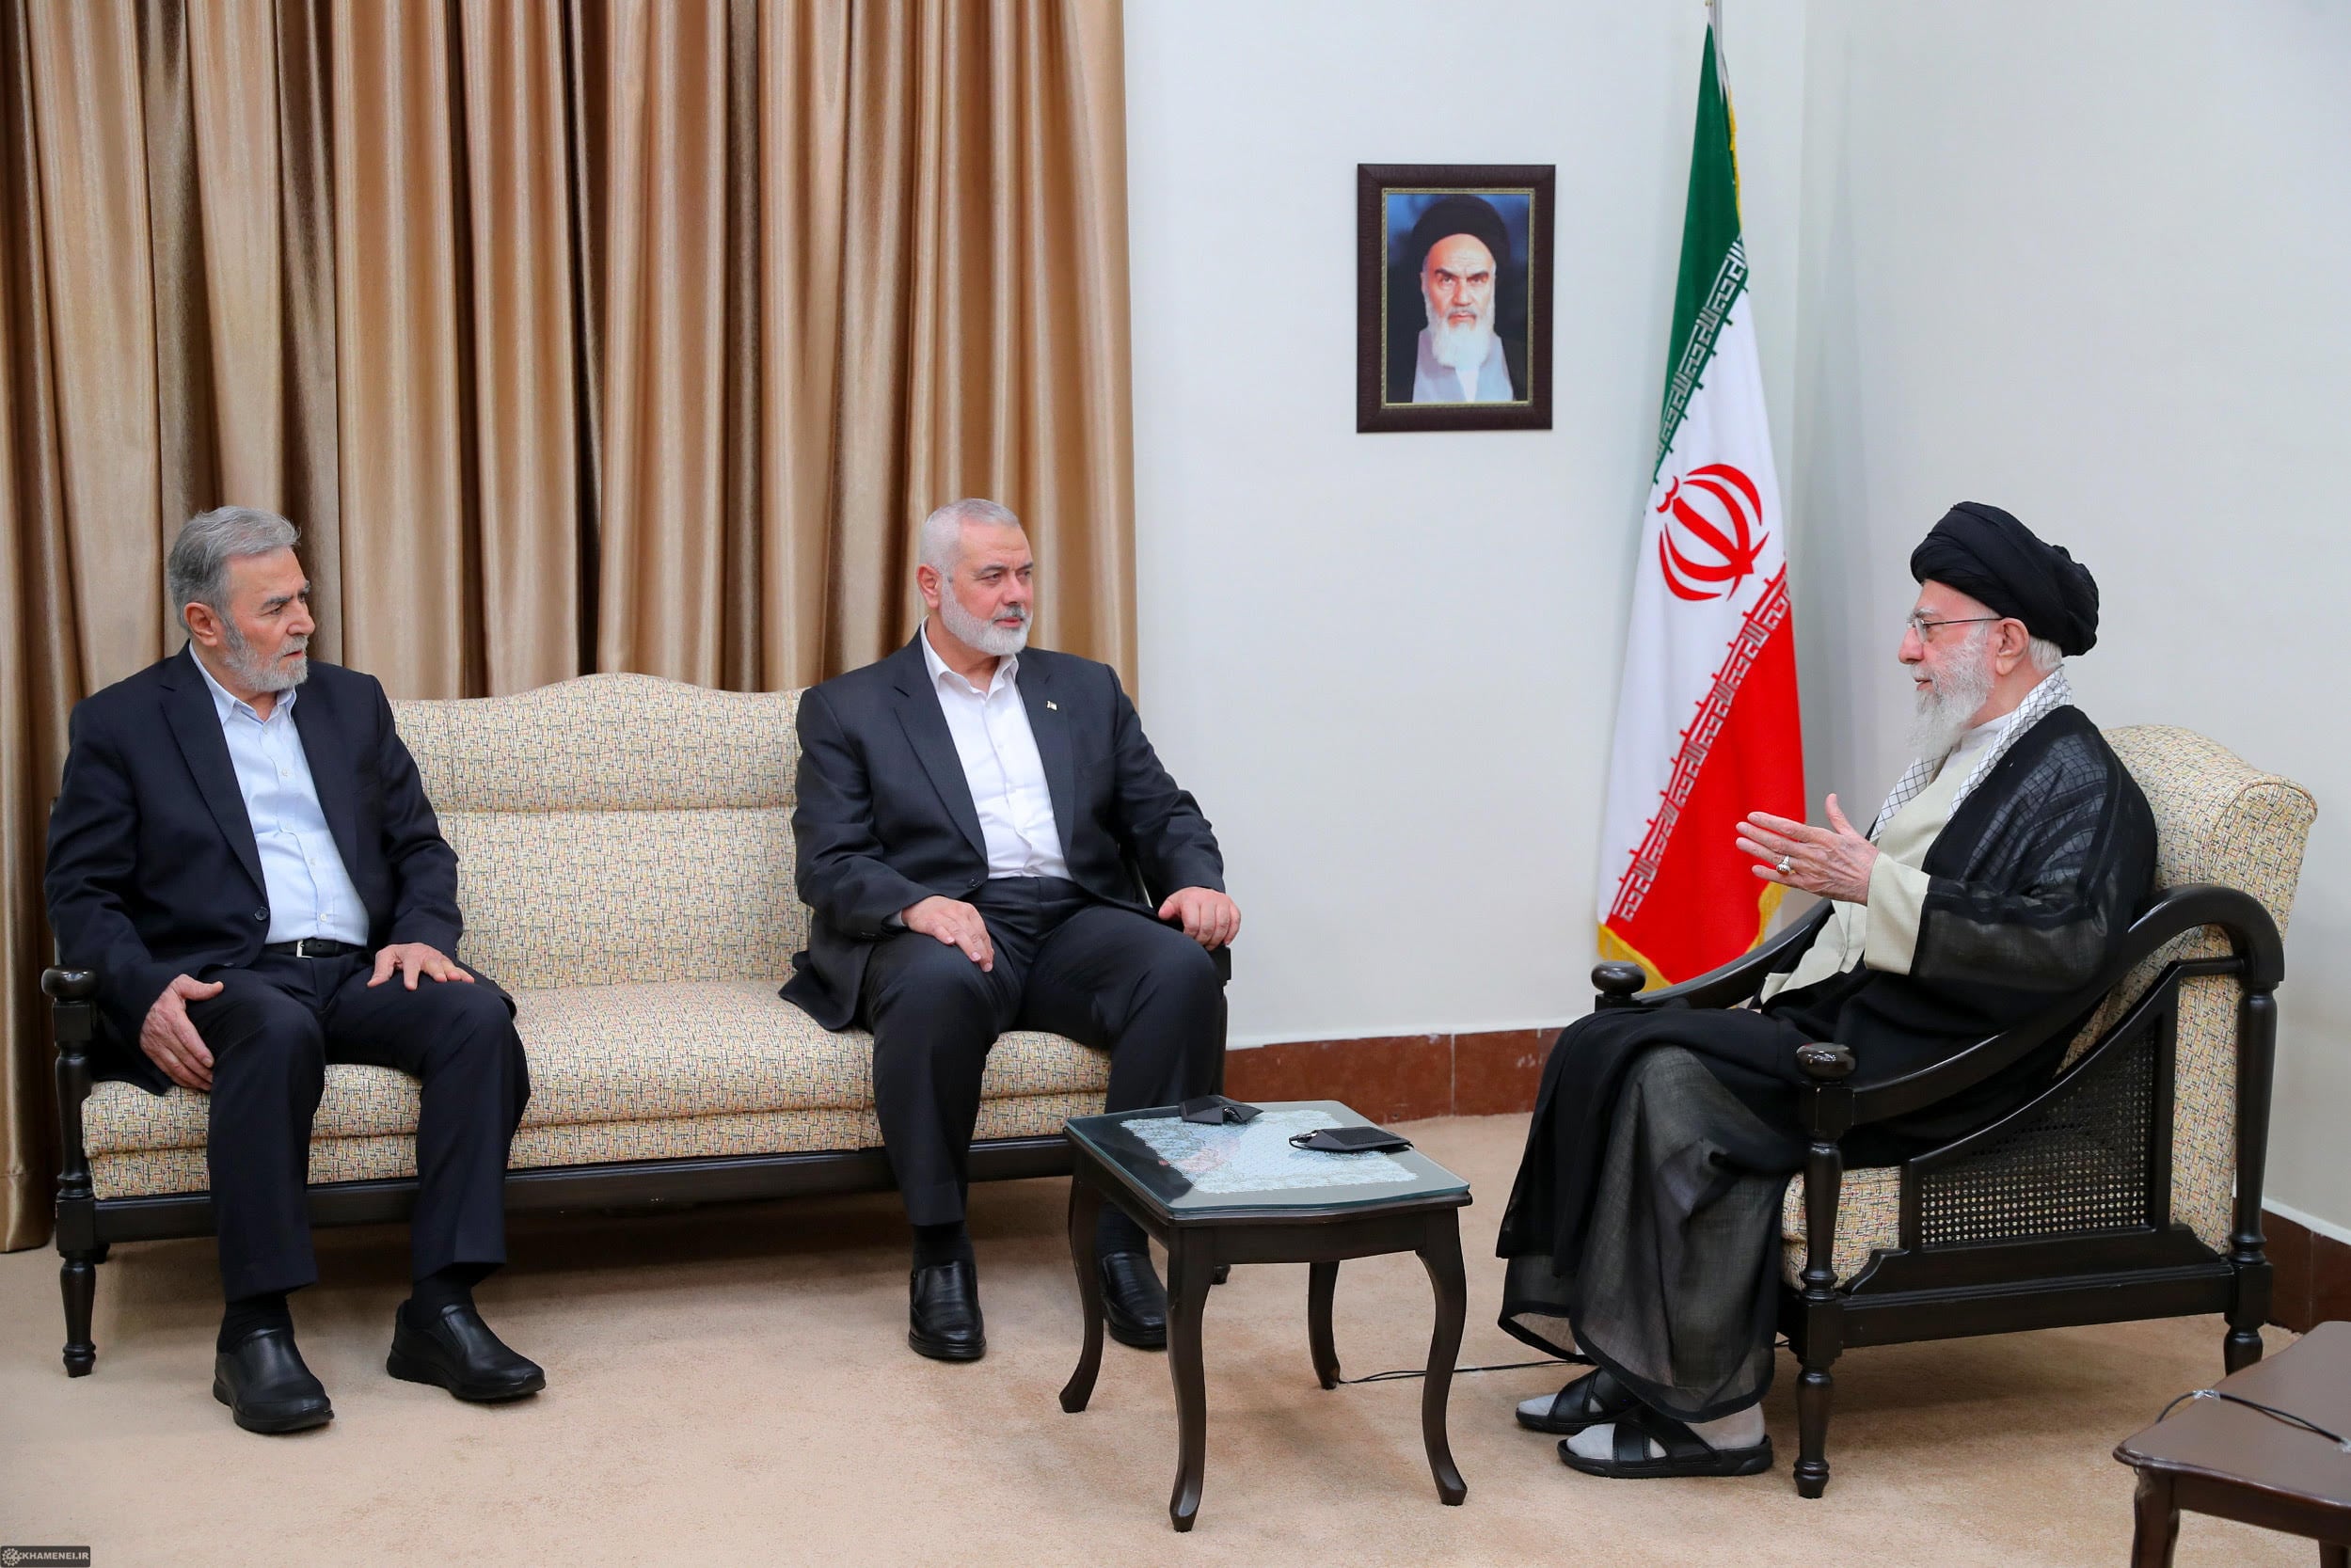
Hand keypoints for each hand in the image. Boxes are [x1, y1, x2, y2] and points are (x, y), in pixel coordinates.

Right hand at [141, 974, 222, 1090]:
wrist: (135, 1000)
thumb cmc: (162, 993)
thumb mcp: (178, 984)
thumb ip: (198, 988)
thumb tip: (218, 987)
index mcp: (170, 1017)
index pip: (186, 1037)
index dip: (198, 1051)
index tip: (211, 1062)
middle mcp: (161, 1034)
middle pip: (182, 1056)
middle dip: (200, 1070)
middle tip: (216, 1078)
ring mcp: (154, 1045)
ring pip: (174, 1067)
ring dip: (192, 1079)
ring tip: (208, 1086)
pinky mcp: (150, 1052)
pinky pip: (166, 1069)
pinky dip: (180, 1079)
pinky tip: (193, 1084)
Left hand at [367, 942, 475, 990]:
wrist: (412, 948)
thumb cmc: (397, 956)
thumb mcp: (385, 958)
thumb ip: (381, 971)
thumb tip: (373, 985)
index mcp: (410, 954)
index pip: (410, 965)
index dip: (411, 976)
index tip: (410, 987)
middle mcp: (426, 955)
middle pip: (432, 963)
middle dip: (437, 971)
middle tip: (442, 980)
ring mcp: (438, 958)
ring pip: (446, 965)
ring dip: (453, 972)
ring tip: (457, 980)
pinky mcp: (446, 963)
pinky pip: (456, 968)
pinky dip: (463, 974)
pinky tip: (469, 981)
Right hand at [902, 896, 993, 970]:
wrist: (919, 903)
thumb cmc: (945, 915)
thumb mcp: (962, 919)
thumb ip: (975, 934)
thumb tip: (989, 954)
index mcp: (968, 911)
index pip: (981, 931)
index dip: (987, 948)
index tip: (989, 962)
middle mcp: (957, 912)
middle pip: (972, 933)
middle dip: (980, 950)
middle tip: (985, 964)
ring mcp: (943, 916)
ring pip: (958, 931)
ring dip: (968, 946)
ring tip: (975, 958)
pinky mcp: (929, 921)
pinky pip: (938, 928)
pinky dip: (944, 935)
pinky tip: (950, 942)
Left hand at [1157, 887, 1240, 949]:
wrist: (1200, 892)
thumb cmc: (1188, 901)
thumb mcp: (1173, 903)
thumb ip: (1167, 910)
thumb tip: (1163, 914)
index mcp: (1193, 898)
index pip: (1193, 924)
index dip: (1190, 937)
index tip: (1188, 940)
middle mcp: (1209, 899)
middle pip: (1208, 928)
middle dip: (1203, 941)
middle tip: (1199, 944)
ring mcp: (1223, 903)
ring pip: (1222, 927)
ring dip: (1216, 940)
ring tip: (1209, 943)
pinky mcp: (1232, 907)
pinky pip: (1235, 923)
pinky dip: (1230, 934)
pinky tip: (1223, 940)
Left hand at [1738, 794, 1878, 903]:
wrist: (1875, 885)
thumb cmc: (1866, 859)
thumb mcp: (1852, 834)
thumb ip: (1837, 816)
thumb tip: (1831, 797)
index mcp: (1823, 839)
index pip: (1790, 828)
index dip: (1769, 822)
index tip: (1754, 816)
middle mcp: (1813, 855)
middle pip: (1778, 843)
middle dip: (1757, 834)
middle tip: (1740, 827)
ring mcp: (1810, 872)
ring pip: (1778, 860)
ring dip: (1757, 851)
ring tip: (1741, 843)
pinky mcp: (1810, 886)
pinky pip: (1786, 880)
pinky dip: (1769, 874)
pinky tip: (1755, 869)